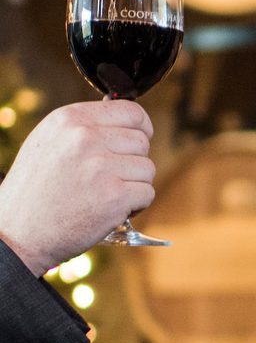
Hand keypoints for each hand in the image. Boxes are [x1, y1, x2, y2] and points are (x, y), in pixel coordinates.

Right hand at [0, 101, 155, 273]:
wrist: (20, 230)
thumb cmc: (35, 189)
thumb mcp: (49, 142)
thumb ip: (85, 128)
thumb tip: (128, 122)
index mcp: (69, 119)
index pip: (131, 111)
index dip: (142, 128)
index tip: (141, 139)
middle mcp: (85, 138)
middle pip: (142, 142)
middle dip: (133, 162)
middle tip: (109, 179)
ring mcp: (101, 166)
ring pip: (147, 169)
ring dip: (134, 185)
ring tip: (105, 195)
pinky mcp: (115, 195)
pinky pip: (147, 193)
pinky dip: (136, 205)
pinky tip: (111, 210)